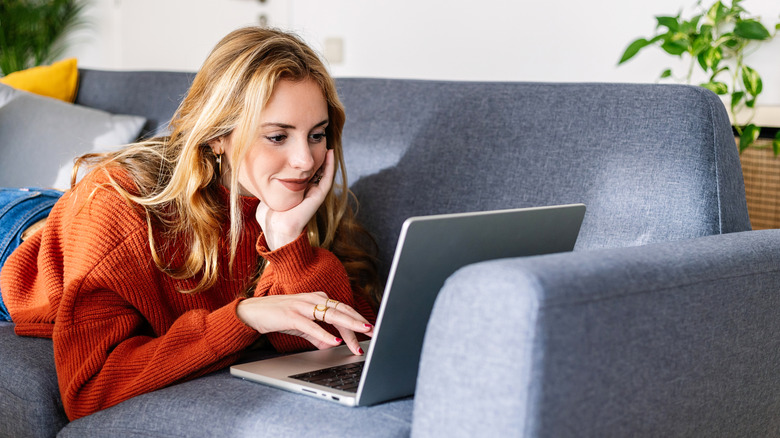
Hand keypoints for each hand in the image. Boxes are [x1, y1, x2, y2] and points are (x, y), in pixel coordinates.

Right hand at [236, 291, 373, 354]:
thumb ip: (316, 335)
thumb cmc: (278, 316)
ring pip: (331, 315)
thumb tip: (329, 345)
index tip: (369, 331)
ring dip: (348, 326)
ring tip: (361, 334)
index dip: (357, 320)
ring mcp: (303, 306)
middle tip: (373, 331)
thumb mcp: (302, 326)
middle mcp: (313, 299)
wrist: (253, 312)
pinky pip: (312, 326)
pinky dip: (325, 334)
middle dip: (359, 322)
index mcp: (318, 299)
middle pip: (342, 310)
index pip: (343, 309)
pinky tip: (335, 341)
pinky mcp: (292, 315)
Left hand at [256, 149, 334, 249]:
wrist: (277, 228)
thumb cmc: (269, 215)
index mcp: (297, 190)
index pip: (304, 170)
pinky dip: (330, 165)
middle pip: (315, 168)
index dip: (304, 157)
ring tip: (326, 140)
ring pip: (324, 171)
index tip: (302, 142)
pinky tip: (329, 152)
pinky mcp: (318, 196)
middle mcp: (307, 190)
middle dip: (316, 154)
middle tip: (316, 137)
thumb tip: (258, 171)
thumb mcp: (267, 193)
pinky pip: (327, 178)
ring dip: (326, 157)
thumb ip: (266, 183)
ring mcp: (314, 193)